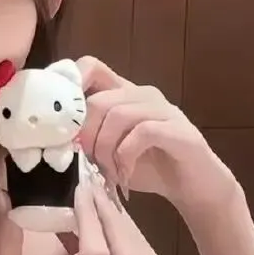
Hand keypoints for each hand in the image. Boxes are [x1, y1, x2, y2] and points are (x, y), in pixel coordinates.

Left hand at [74, 56, 237, 211]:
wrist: (193, 186)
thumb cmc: (149, 167)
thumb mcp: (111, 151)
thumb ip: (90, 138)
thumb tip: (59, 139)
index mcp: (123, 94)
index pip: (91, 67)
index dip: (71, 85)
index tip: (61, 119)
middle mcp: (143, 94)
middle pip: (98, 101)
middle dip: (87, 137)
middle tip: (91, 162)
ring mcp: (163, 109)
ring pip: (117, 115)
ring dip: (106, 150)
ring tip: (109, 172)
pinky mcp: (179, 129)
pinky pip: (142, 132)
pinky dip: (126, 156)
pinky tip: (126, 173)